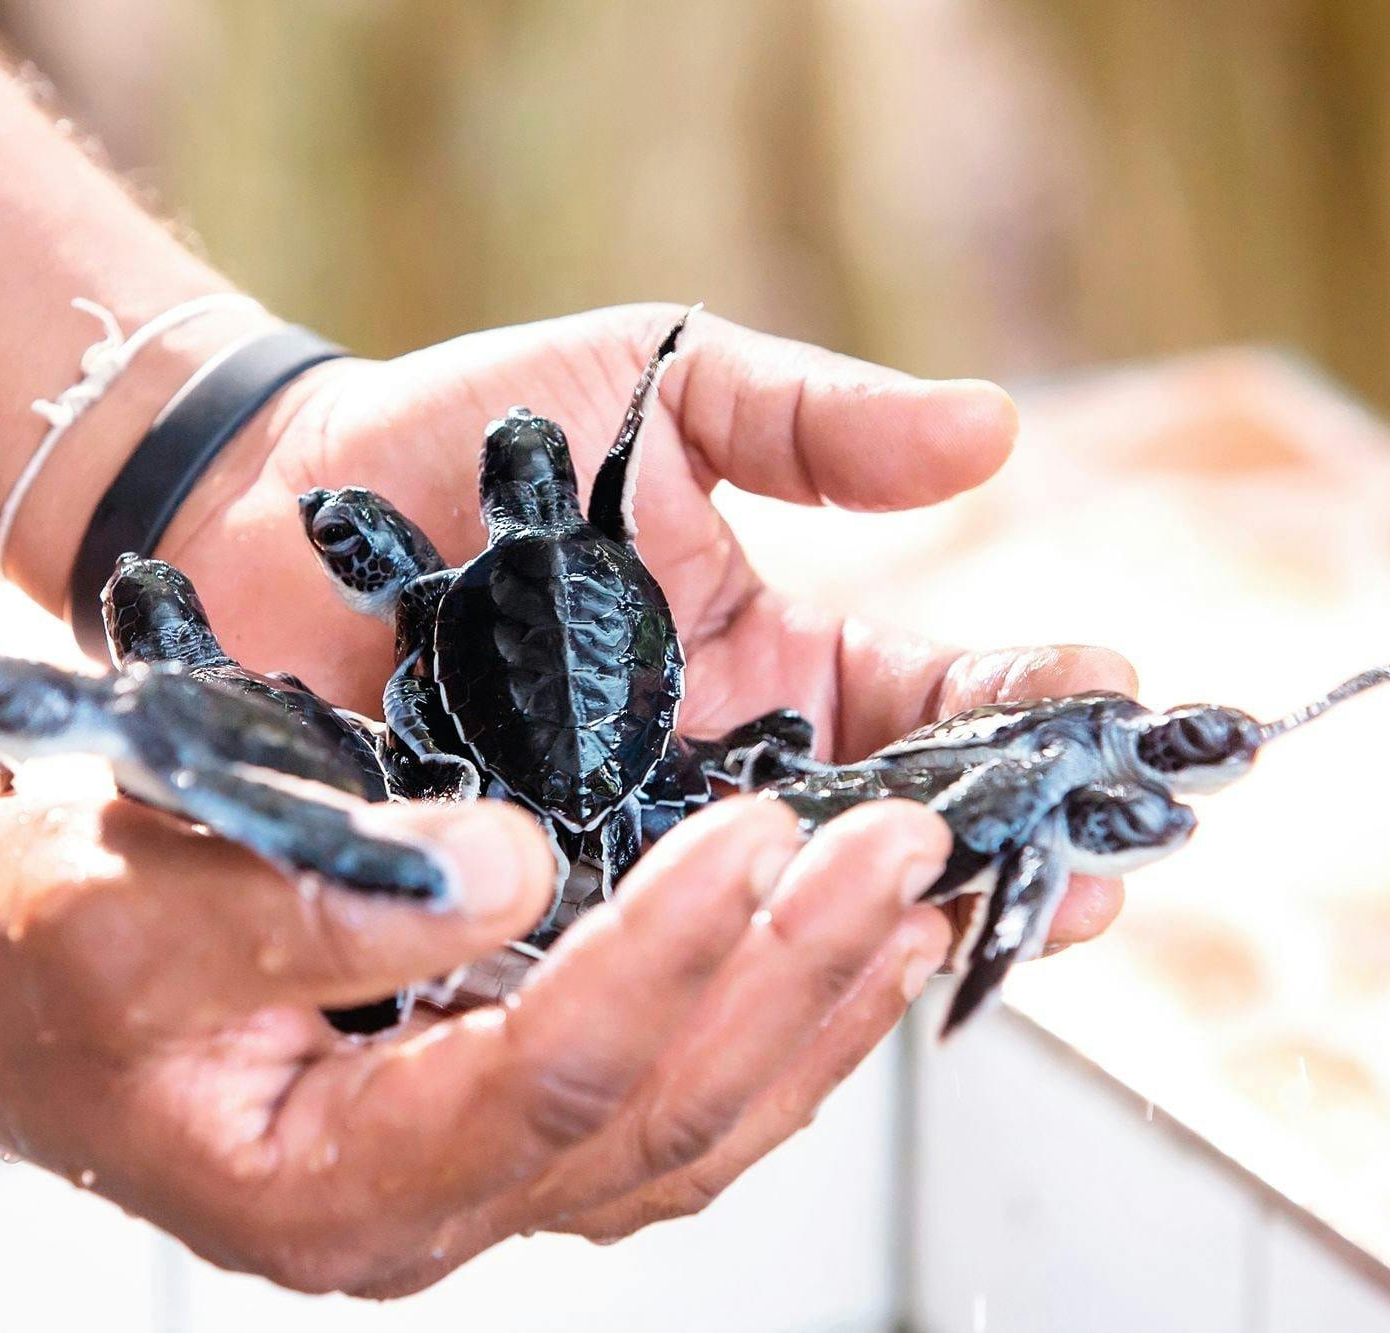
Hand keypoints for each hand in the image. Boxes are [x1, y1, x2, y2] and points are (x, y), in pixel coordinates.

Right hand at [0, 779, 954, 1295]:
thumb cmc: (30, 941)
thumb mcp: (130, 910)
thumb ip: (311, 900)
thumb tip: (516, 868)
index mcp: (328, 1181)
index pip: (546, 1079)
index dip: (664, 954)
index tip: (757, 831)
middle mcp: (419, 1209)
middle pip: (656, 1122)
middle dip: (795, 981)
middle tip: (907, 855)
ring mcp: (463, 1178)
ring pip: (685, 1131)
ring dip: (811, 1010)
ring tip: (912, 900)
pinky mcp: (485, 1120)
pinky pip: (661, 1103)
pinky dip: (763, 1026)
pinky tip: (829, 950)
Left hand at [166, 303, 1135, 944]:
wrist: (272, 494)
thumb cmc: (470, 434)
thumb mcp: (662, 390)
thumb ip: (812, 424)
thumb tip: (995, 432)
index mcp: (775, 667)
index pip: (935, 705)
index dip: (1031, 713)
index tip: (1116, 714)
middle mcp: (716, 782)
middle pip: (883, 841)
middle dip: (997, 852)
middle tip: (1097, 871)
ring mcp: (619, 853)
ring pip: (766, 926)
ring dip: (869, 932)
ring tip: (965, 926)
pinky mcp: (512, 901)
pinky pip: (615, 957)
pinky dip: (691, 976)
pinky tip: (759, 983)